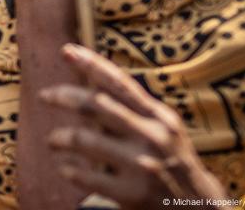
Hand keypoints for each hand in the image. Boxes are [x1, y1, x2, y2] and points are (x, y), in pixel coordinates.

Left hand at [42, 44, 228, 206]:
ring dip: (60, 137)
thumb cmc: (171, 159)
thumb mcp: (164, 127)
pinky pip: (86, 176)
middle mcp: (152, 136)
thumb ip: (134, 107)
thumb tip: (93, 77)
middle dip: (64, 96)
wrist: (200, 207)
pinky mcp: (132, 194)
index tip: (66, 50)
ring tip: (53, 140)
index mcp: (159, 117)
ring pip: (85, 140)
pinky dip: (69, 169)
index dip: (91, 64)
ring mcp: (142, 165)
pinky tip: (65, 167)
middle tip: (44, 94)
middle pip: (96, 105)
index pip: (120, 83)